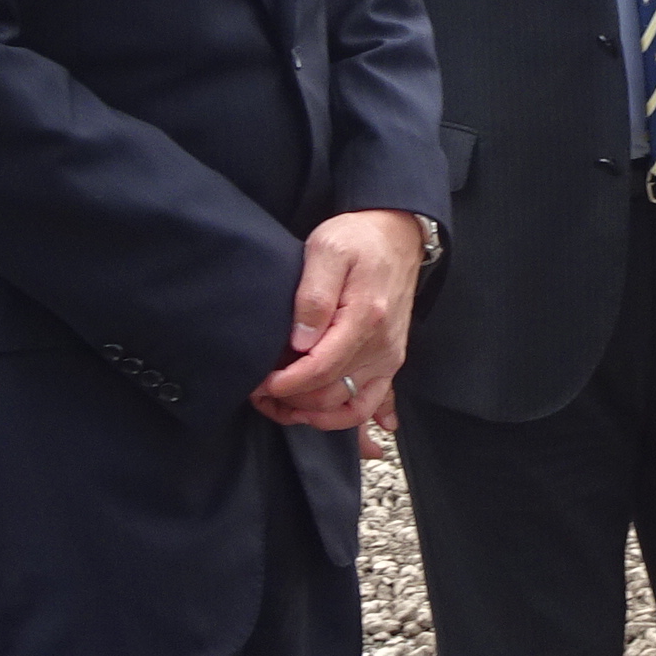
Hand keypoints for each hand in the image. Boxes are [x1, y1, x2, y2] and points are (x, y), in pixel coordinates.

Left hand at [252, 209, 423, 454]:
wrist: (397, 235)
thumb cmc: (358, 239)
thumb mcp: (327, 250)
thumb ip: (312, 296)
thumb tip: (300, 341)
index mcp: (364, 320)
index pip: (319, 370)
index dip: (285, 384)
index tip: (259, 383)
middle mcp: (381, 347)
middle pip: (331, 396)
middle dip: (291, 402)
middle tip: (259, 393)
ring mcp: (389, 358)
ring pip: (350, 408)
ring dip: (314, 416)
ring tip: (282, 408)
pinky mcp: (390, 361)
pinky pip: (370, 403)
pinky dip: (346, 419)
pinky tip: (321, 420)